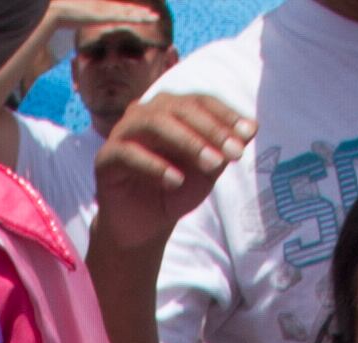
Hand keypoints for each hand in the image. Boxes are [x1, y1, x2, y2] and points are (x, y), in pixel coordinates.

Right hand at [92, 90, 248, 252]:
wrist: (144, 225)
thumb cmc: (176, 191)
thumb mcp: (207, 171)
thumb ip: (224, 149)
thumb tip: (251, 128)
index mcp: (172, 109)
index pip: (200, 101)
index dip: (225, 115)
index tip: (247, 134)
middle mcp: (146, 113)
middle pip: (180, 108)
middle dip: (211, 130)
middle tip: (234, 154)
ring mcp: (123, 132)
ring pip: (154, 123)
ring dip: (187, 142)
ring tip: (211, 165)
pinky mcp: (106, 157)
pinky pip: (129, 153)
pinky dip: (155, 166)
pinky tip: (175, 181)